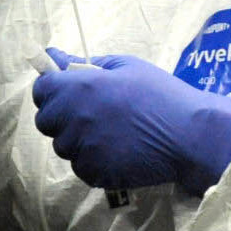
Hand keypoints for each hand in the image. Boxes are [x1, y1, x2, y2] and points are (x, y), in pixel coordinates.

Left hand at [32, 52, 230, 194]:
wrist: (190, 135)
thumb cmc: (161, 94)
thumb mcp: (126, 66)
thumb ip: (83, 63)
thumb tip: (53, 55)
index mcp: (79, 88)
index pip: (41, 90)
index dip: (51, 89)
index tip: (67, 91)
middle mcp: (74, 120)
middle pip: (46, 121)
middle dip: (62, 116)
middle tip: (91, 113)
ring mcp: (83, 150)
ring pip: (64, 147)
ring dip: (78, 140)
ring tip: (110, 132)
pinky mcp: (95, 175)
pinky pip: (81, 167)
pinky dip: (93, 161)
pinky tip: (118, 150)